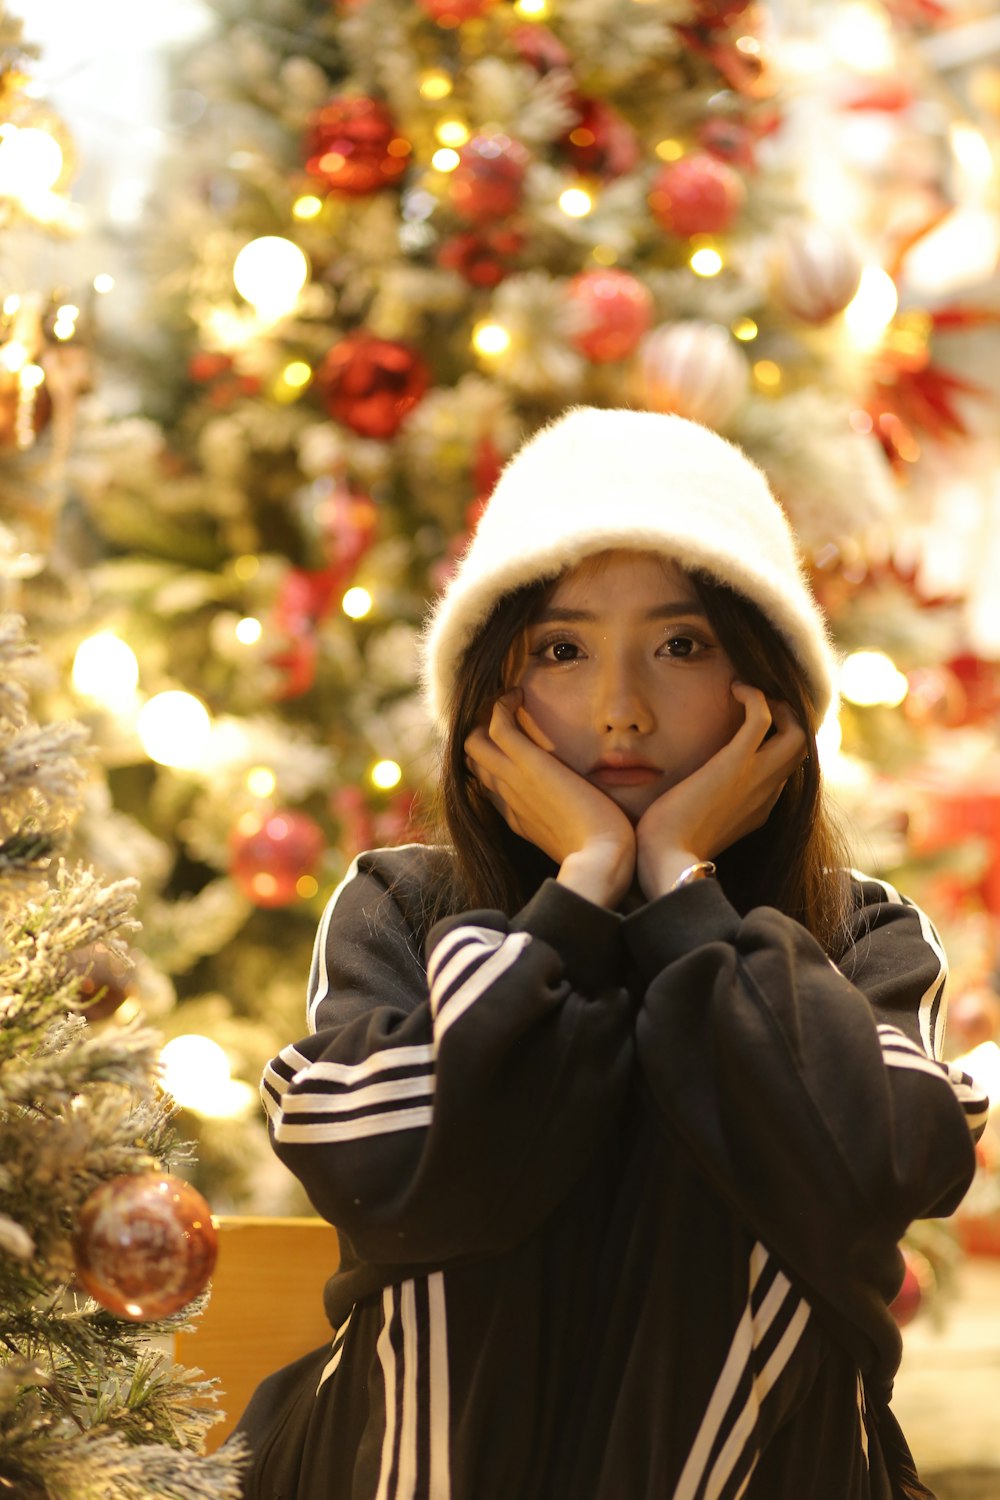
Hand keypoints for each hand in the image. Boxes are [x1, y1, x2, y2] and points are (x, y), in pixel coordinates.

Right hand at [465, 690, 635, 907]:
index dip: (492, 762)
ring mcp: (513, 781)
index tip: (510, 745)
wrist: (600, 861)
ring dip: (487, 716)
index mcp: (518, 818)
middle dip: (481, 736)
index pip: (488, 786)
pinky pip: (497, 725)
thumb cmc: (601, 854)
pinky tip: (518, 695)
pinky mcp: (528, 765)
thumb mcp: (579, 839)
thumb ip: (573, 823)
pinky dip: (501, 705)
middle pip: (473, 762)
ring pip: (474, 742)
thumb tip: (589, 815)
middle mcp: (508, 798)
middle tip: (506, 715)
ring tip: (509, 700)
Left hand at [634, 684, 807, 899]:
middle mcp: (767, 793)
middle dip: (789, 719)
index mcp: (760, 809)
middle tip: (758, 705)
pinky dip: (755, 696)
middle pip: (803, 749)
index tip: (753, 726)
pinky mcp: (737, 763)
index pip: (786, 769)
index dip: (777, 742)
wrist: (665, 859)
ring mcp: (756, 778)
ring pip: (798, 733)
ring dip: (780, 706)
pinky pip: (763, 718)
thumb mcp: (696, 825)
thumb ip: (705, 807)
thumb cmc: (669, 846)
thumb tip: (687, 794)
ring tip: (748, 695)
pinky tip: (735, 690)